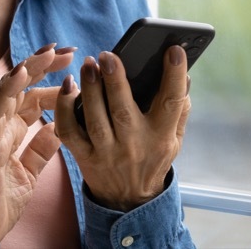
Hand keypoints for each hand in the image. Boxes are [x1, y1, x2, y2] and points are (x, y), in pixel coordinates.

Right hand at [0, 44, 74, 247]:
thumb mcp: (30, 169)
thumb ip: (41, 147)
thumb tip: (59, 127)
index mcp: (11, 130)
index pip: (32, 95)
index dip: (51, 80)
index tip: (72, 67)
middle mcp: (1, 125)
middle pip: (21, 85)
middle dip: (42, 65)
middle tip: (66, 51)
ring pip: (7, 89)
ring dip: (28, 68)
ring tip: (48, 53)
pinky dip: (8, 90)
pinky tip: (22, 74)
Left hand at [53, 45, 190, 210]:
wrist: (130, 200)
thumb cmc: (153, 157)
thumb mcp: (175, 138)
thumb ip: (180, 108)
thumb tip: (185, 74)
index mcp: (162, 135)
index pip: (172, 102)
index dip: (175, 76)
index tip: (174, 50)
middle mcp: (135, 144)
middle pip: (123, 110)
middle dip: (115, 81)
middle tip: (108, 55)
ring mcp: (107, 153)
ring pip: (95, 119)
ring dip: (90, 90)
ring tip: (89, 64)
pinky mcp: (85, 157)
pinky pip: (70, 132)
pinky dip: (64, 109)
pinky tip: (67, 87)